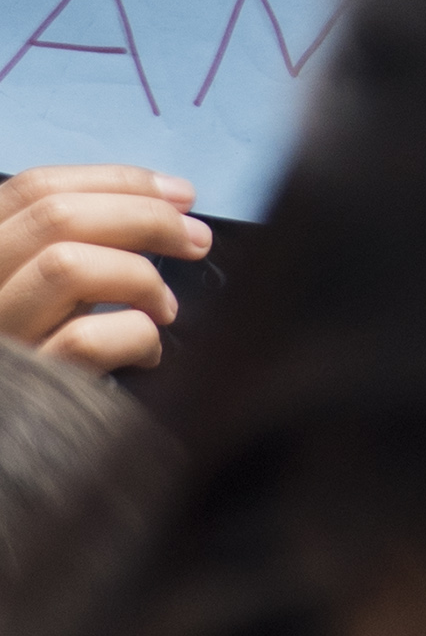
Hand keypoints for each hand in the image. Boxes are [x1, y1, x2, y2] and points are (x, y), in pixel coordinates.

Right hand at [0, 165, 208, 373]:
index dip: (117, 182)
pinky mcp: (28, 384)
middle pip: (57, 216)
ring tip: (165, 306)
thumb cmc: (44, 355)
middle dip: (146, 217)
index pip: (34, 188)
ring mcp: (1, 335)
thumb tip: (171, 201)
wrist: (19, 453)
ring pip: (67, 266)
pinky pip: (89, 339)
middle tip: (197, 239)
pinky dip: (138, 336)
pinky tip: (150, 353)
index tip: (181, 194)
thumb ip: (78, 244)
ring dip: (139, 277)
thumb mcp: (43, 290)